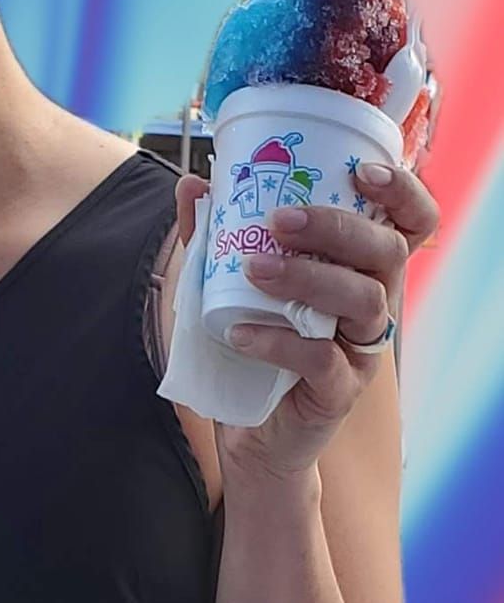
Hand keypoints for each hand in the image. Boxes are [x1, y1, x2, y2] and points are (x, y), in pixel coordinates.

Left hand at [173, 159, 439, 479]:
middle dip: (336, 228)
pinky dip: (278, 341)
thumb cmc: (252, 340)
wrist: (247, 429)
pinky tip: (240, 333)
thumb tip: (192, 186)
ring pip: (364, 301)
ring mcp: (361, 350)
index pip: (410, 224)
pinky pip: (321, 360)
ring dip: (309, 277)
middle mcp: (374, 304)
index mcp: (359, 269)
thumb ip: (213, 235)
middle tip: (279, 221)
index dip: (403, 194)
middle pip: (387, 253)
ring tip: (254, 269)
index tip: (364, 173)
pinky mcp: (339, 391)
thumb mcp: (227, 282)